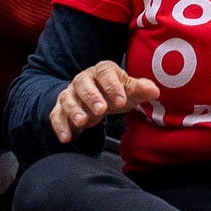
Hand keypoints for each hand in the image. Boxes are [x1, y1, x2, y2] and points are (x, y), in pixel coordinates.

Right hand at [44, 58, 163, 141]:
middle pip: (83, 83)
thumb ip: (140, 90)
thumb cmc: (114, 93)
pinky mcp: (61, 109)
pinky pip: (56, 115)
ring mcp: (70, 94)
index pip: (105, 73)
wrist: (95, 99)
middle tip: (102, 110)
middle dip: (91, 96)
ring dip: (74, 110)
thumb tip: (154, 91)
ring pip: (67, 99)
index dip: (113, 86)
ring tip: (82, 122)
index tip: (121, 101)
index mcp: (102, 72)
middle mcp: (83, 80)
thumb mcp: (129, 91)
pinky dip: (60, 126)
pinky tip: (66, 138)